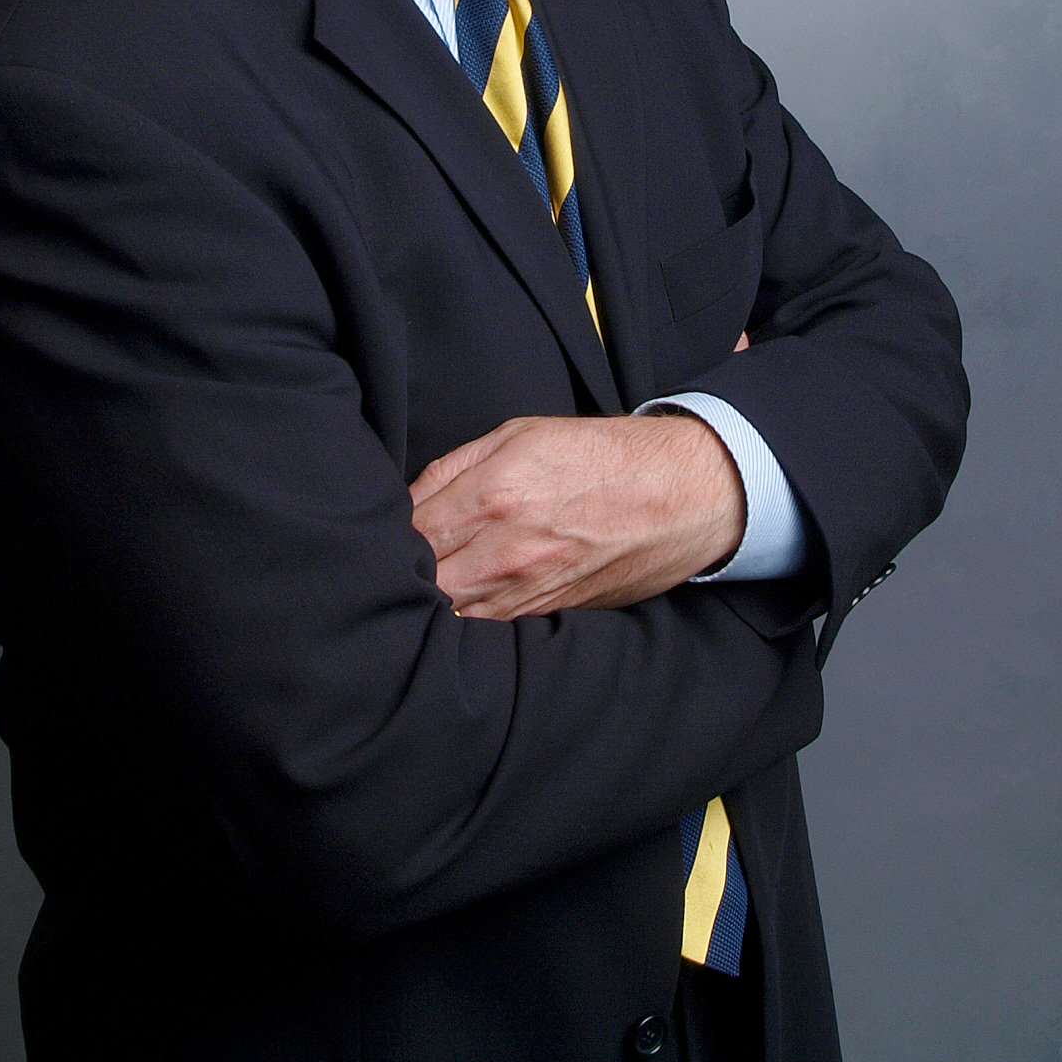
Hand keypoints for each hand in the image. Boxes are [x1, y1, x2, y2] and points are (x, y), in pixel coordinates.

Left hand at [409, 410, 745, 619]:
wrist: (680, 493)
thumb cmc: (599, 455)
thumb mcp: (518, 434)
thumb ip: (452, 468)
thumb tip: (407, 502)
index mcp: (492, 496)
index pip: (408, 533)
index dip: (385, 537)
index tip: (381, 532)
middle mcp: (506, 552)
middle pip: (421, 585)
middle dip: (399, 577)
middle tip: (390, 565)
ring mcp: (528, 590)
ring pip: (450, 617)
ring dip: (430, 604)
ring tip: (422, 585)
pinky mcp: (548, 614)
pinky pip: (488, 627)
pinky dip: (466, 618)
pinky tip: (460, 602)